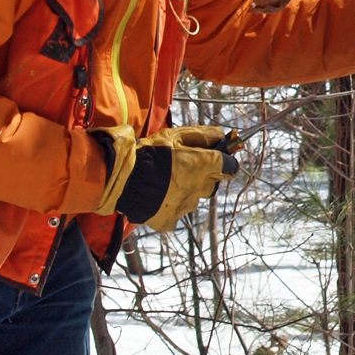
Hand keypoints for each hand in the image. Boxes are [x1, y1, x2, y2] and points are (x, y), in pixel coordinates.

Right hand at [94, 126, 240, 227]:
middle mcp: (200, 188)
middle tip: (183, 167)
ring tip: (163, 180)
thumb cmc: (151, 152)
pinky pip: (176, 212)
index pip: (231, 166)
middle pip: (212, 183)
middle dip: (203, 176)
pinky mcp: (171, 219)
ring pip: (193, 198)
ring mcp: (186, 206)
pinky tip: (157, 195)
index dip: (225, 161)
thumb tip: (223, 134)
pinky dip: (169, 205)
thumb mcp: (176, 135)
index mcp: (205, 166)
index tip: (216, 157)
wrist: (123, 178)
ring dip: (185, 190)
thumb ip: (203, 135)